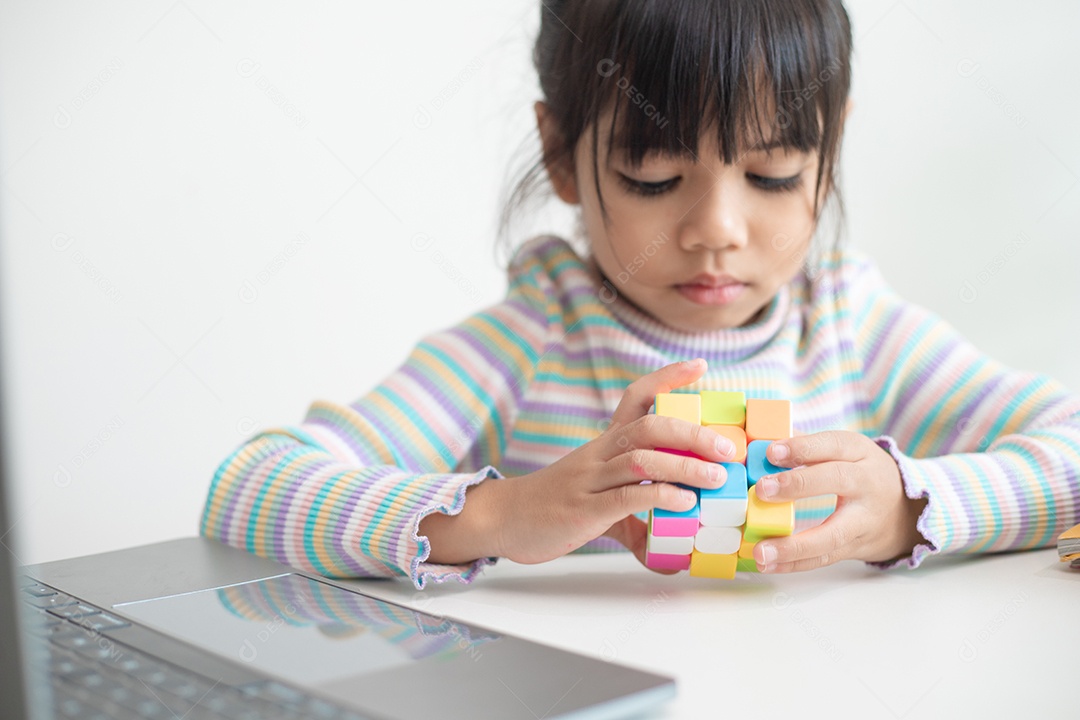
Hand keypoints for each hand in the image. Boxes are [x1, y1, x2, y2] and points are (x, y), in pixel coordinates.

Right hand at [483, 358, 737, 569]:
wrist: (501, 519)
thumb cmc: (553, 508)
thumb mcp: (598, 503)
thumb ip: (634, 518)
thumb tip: (669, 552)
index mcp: (604, 445)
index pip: (636, 398)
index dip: (668, 378)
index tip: (701, 366)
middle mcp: (598, 454)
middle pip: (647, 426)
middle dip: (692, 432)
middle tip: (727, 447)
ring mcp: (590, 480)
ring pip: (641, 458)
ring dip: (684, 464)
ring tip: (716, 477)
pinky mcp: (584, 509)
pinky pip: (626, 496)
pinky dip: (660, 496)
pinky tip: (684, 503)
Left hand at [751, 430, 926, 571]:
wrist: (908, 511)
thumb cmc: (861, 473)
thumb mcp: (846, 451)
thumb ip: (807, 447)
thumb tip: (761, 442)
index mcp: (859, 453)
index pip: (832, 445)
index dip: (803, 448)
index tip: (772, 452)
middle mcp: (866, 484)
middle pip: (837, 480)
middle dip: (798, 485)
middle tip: (763, 490)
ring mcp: (864, 520)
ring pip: (831, 534)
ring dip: (793, 545)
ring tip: (761, 550)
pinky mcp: (856, 547)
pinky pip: (825, 558)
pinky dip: (795, 564)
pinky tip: (769, 564)